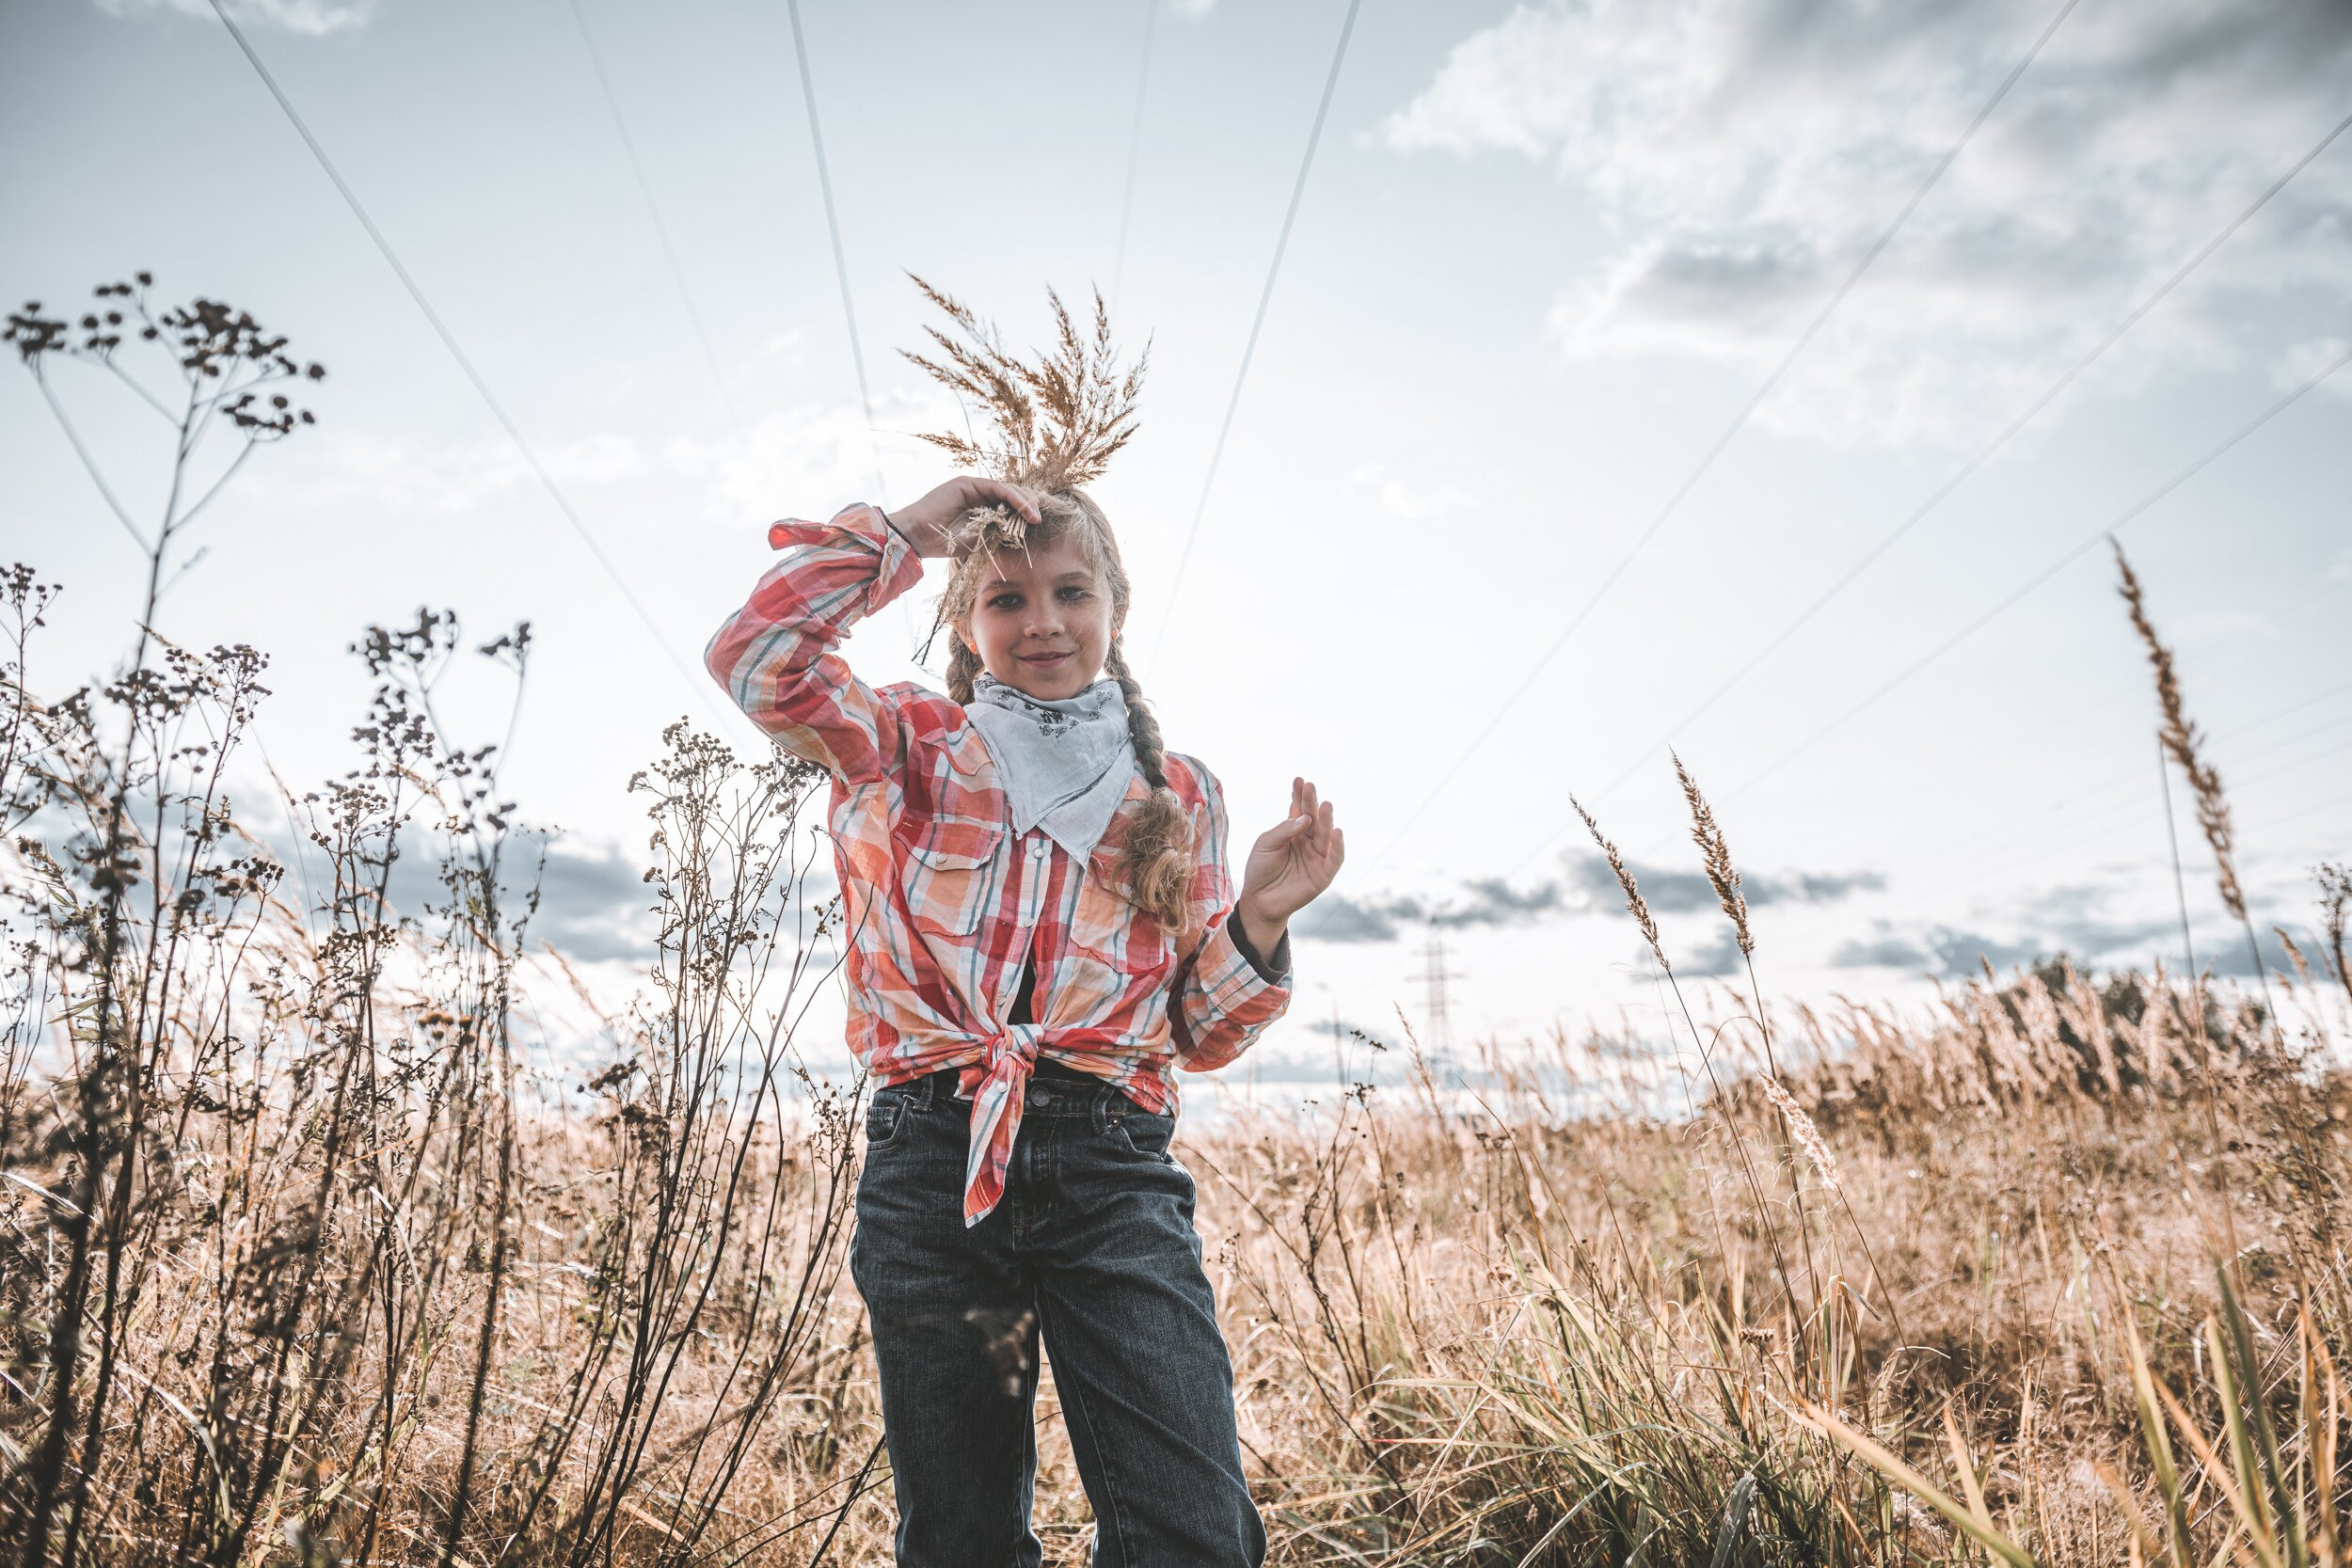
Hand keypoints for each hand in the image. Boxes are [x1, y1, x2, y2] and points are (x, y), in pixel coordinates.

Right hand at [883, 476, 1039, 558]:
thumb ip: (997, 530)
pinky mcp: (967, 483)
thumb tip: (1019, 529)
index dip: (1023, 511)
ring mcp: (972, 487)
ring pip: (1006, 489)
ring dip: (1023, 502)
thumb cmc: (944, 542)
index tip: (1036, 523)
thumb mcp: (979, 538)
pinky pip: (996, 488)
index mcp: (979, 507)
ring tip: (1034, 517)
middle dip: (1027, 504)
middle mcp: (976, 494)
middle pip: (1010, 494)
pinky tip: (1023, 509)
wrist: (918, 537)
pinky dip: (1012, 498)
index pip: (1007, 504)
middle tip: (1038, 519)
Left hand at [1236, 776, 1343, 953]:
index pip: (1299, 809)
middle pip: (1314, 819)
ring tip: (1326, 805)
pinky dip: (1338, 846)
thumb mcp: (1265, 845)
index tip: (1300, 780)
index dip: (1300, 795)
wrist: (1259, 900)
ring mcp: (1316, 857)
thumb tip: (1304, 818)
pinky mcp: (1323, 874)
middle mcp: (1307, 841)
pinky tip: (1336, 832)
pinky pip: (1334, 859)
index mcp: (1293, 832)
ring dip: (1327, 820)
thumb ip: (1283, 831)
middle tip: (1311, 787)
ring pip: (1325, 835)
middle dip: (1313, 803)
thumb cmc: (1260, 870)